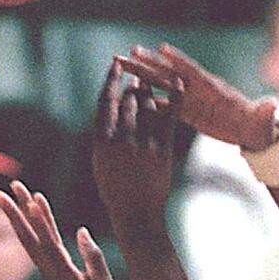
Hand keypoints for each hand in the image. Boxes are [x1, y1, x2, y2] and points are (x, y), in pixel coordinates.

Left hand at [0, 182, 114, 279]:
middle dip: (17, 212)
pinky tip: (32, 205)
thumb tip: (82, 232)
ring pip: (29, 236)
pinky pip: (38, 239)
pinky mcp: (51, 265)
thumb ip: (96, 262)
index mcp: (65, 275)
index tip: (32, 203)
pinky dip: (34, 221)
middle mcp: (51, 268)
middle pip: (30, 237)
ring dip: (18, 212)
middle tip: (5, 189)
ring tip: (10, 189)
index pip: (51, 245)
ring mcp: (48, 266)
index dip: (42, 223)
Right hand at [93, 60, 183, 233]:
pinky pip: (168, 118)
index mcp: (101, 141)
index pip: (105, 101)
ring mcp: (143, 145)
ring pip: (148, 106)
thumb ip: (104, 134)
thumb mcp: (101, 160)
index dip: (111, 80)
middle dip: (134, 86)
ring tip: (148, 83)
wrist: (137, 213)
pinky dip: (173, 99)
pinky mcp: (162, 150)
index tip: (115, 65)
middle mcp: (121, 140)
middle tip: (138, 76)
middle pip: (129, 101)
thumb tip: (109, 108)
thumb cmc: (115, 188)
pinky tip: (177, 84)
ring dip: (149, 91)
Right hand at [117, 44, 278, 151]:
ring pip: (162, 87)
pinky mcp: (188, 113)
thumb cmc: (260, 124)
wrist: (254, 132)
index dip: (178, 61)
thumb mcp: (263, 118)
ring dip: (142, 78)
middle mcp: (199, 90)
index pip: (193, 71)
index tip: (160, 49)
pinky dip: (149, 102)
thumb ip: (265, 111)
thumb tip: (275, 106)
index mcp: (215, 88)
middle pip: (170, 74)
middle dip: (149, 64)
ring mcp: (191, 100)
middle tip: (126, 54)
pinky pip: (165, 106)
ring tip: (121, 68)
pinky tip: (131, 97)